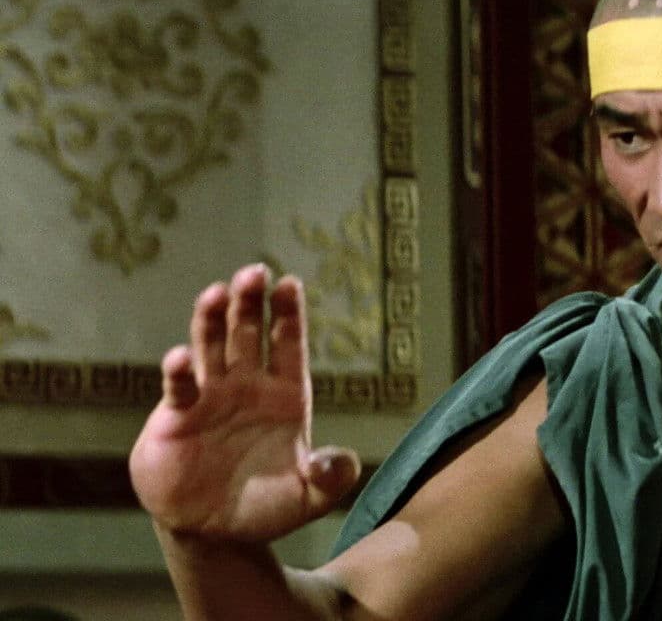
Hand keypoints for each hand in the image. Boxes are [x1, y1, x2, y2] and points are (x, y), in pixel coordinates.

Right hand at [129, 264, 360, 541]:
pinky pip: (180, 387)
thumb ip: (329, 478)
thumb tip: (344, 463)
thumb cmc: (265, 507)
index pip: (289, 343)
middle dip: (251, 301)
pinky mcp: (177, 416)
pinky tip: (181, 359)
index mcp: (285, 394)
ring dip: (213, 318)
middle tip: (254, 272)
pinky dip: (180, 372)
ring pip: (212, 345)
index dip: (288, 314)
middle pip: (250, 332)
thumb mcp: (307, 497)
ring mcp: (211, 396)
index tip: (289, 283)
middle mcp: (248, 385)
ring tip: (217, 292)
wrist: (214, 531)